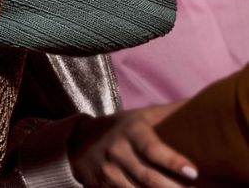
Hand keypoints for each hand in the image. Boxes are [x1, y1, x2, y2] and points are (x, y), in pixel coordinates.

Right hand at [68, 105, 197, 186]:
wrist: (79, 140)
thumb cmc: (122, 127)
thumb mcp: (141, 116)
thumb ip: (170, 114)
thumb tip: (204, 104)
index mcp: (131, 131)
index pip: (152, 148)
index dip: (172, 161)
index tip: (194, 172)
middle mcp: (118, 151)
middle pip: (149, 177)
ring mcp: (109, 171)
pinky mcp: (103, 186)